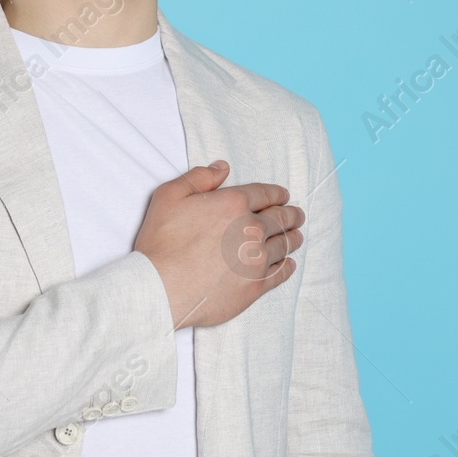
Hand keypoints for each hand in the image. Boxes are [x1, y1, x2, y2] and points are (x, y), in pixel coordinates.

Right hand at [133, 160, 303, 328]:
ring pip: (283, 245)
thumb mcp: (170, 196)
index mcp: (233, 203)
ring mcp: (256, 259)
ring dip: (293, 238)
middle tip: (298, 215)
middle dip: (291, 214)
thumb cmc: (160, 243)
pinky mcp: (254, 286)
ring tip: (297, 237)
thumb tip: (223, 167)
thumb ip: (199, 177)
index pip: (265, 194)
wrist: (159, 289)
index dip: (277, 194)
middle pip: (281, 218)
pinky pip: (279, 273)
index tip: (284, 196)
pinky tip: (289, 264)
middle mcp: (251, 229)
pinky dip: (287, 266)